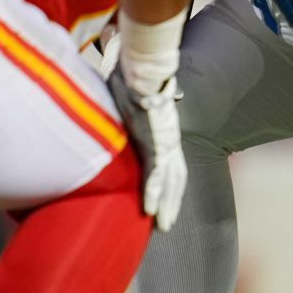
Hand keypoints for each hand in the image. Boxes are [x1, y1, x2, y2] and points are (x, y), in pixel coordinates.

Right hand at [112, 73, 185, 231]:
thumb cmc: (133, 74)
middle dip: (172, 201)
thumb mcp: (127, 93)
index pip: (170, 162)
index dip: (169, 182)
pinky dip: (153, 194)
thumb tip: (117, 97)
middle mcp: (168, 140)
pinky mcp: (155, 144)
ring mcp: (164, 143)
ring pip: (169, 182)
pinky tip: (150, 211)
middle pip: (175, 177)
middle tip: (167, 222)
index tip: (164, 198)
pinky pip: (154, 176)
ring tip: (163, 225)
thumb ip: (122, 102)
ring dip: (167, 205)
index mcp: (164, 130)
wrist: (142, 67)